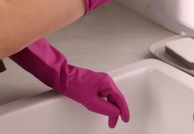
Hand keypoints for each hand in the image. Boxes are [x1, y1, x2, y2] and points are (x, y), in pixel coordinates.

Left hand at [10, 38, 128, 127]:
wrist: (61, 77)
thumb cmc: (73, 84)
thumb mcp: (90, 101)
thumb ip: (105, 108)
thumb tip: (116, 112)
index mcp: (107, 82)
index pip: (119, 98)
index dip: (123, 110)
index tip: (125, 119)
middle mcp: (105, 81)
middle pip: (115, 98)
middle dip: (115, 112)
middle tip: (114, 123)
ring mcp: (100, 82)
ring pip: (109, 97)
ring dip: (110, 108)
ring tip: (109, 119)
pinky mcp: (95, 84)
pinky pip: (104, 95)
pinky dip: (105, 103)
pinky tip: (104, 109)